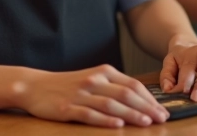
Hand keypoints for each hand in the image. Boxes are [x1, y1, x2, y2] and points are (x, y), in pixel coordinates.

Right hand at [13, 65, 169, 127]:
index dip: (150, 98)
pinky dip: (105, 119)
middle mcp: (94, 80)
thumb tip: (140, 100)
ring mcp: (81, 94)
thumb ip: (113, 87)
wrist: (35, 86)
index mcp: (103, 72)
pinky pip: (90, 113)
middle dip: (147, 107)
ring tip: (146, 123)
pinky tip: (117, 124)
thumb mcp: (92, 79)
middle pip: (126, 93)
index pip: (133, 84)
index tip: (162, 110)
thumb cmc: (67, 85)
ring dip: (132, 114)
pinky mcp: (68, 107)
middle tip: (161, 118)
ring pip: (111, 103)